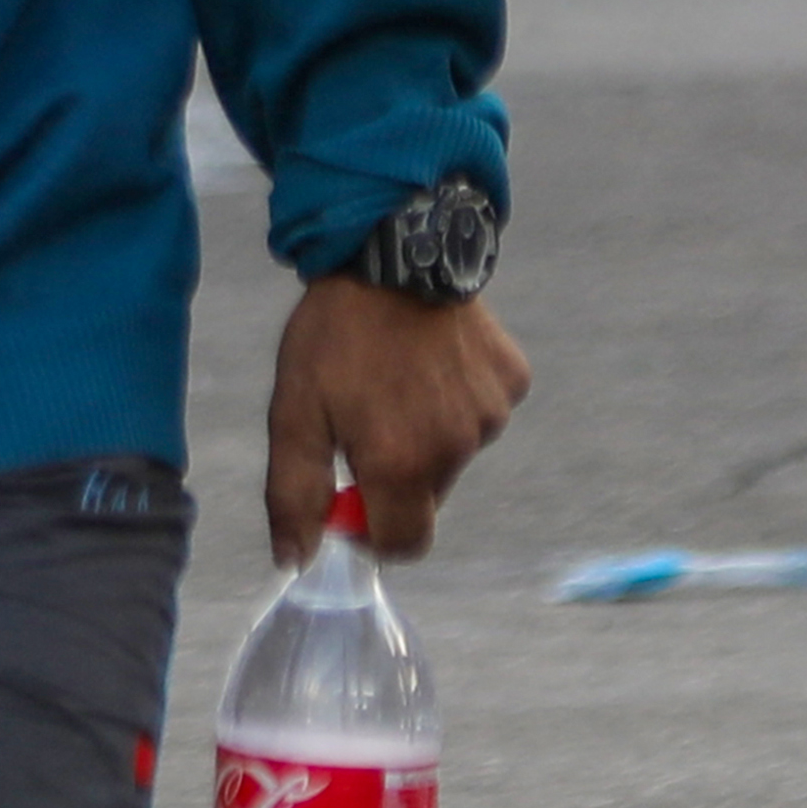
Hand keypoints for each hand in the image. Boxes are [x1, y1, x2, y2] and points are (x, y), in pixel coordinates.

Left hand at [265, 276, 530, 559]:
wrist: (394, 245)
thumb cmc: (334, 333)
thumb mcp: (294, 413)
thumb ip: (294, 496)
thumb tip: (296, 562)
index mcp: (400, 464)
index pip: (403, 546)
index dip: (373, 530)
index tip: (352, 491)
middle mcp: (456, 447)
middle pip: (427, 497)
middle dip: (397, 473)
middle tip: (366, 416)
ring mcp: (491, 412)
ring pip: (455, 453)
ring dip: (428, 432)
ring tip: (399, 377)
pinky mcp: (512, 380)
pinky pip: (483, 411)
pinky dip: (458, 398)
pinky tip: (433, 358)